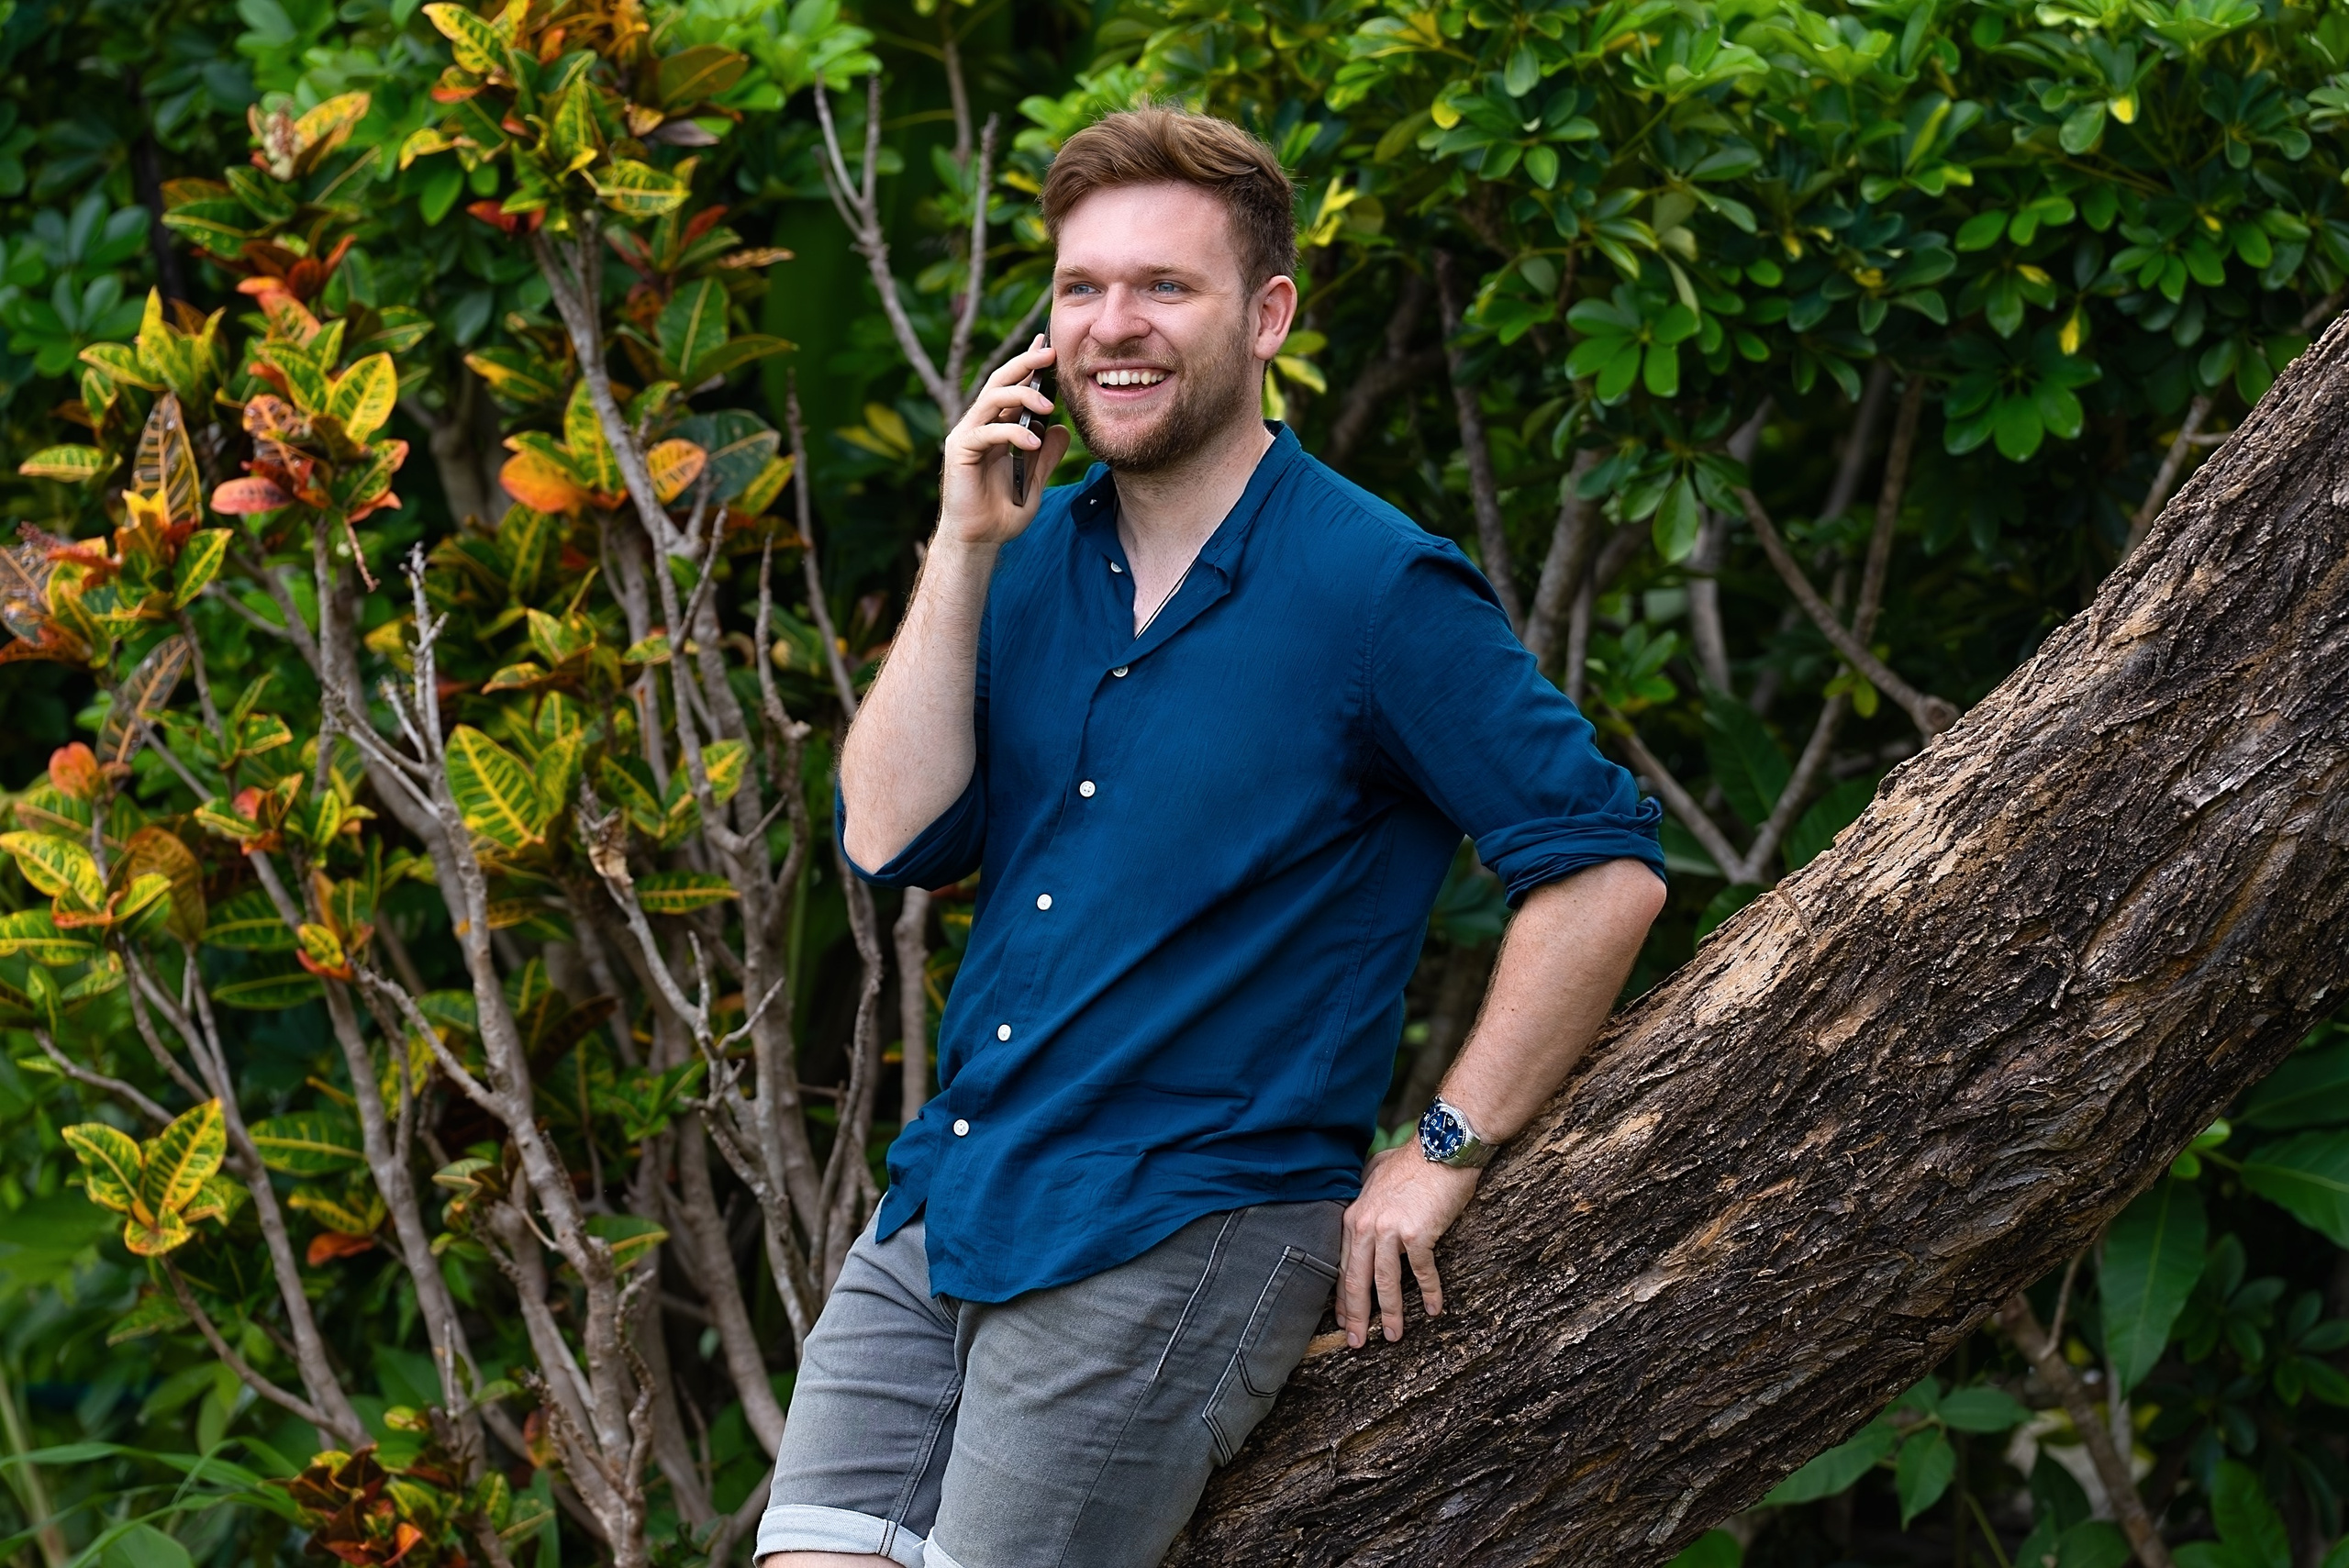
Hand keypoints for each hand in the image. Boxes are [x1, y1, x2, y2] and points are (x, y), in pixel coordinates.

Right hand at [938, 335, 1073, 548]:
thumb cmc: (1004, 512)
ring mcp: (967, 435)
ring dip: (1021, 396)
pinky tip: (1032, 444)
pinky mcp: (960, 450)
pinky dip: (1011, 434)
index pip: (1013, 387)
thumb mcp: (1036, 481)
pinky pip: (986, 432)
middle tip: (1050, 353)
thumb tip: (1062, 429)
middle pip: (1000, 382)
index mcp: (997, 427)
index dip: (1029, 365)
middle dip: (1025, 364)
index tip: (1050, 345)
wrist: (981, 540)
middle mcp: (980, 424)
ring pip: (991, 399)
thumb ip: (1047, 455)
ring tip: (1047, 406)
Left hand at [1337, 1144, 1479, 1345]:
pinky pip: (1421, 1272)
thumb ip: (1363, 1192)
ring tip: (1393, 1337)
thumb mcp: (1375, 1173)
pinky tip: (1434, 1310)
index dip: (1342, 1297)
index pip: (1343, 1265)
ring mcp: (1390, 1231)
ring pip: (1384, 1283)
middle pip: (1356, 1280)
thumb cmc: (1413, 1160)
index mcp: (1354, 1216)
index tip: (1342, 1320)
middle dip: (1356, 1316)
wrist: (1442, 1149)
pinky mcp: (1418, 1234)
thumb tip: (1358, 1204)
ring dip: (1390, 1314)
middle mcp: (1366, 1226)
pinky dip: (1429, 1293)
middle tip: (1356, 1343)